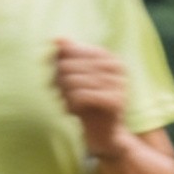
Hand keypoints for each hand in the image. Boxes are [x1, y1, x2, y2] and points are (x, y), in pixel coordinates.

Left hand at [52, 38, 130, 157]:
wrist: (105, 135)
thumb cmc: (88, 104)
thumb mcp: (78, 78)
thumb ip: (69, 57)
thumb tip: (57, 38)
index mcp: (108, 57)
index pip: (69, 50)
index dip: (56, 65)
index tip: (56, 80)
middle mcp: (116, 67)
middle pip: (68, 65)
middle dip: (58, 82)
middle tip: (60, 95)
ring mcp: (118, 83)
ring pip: (72, 81)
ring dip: (63, 95)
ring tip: (67, 103)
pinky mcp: (115, 101)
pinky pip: (81, 95)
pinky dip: (72, 104)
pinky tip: (74, 111)